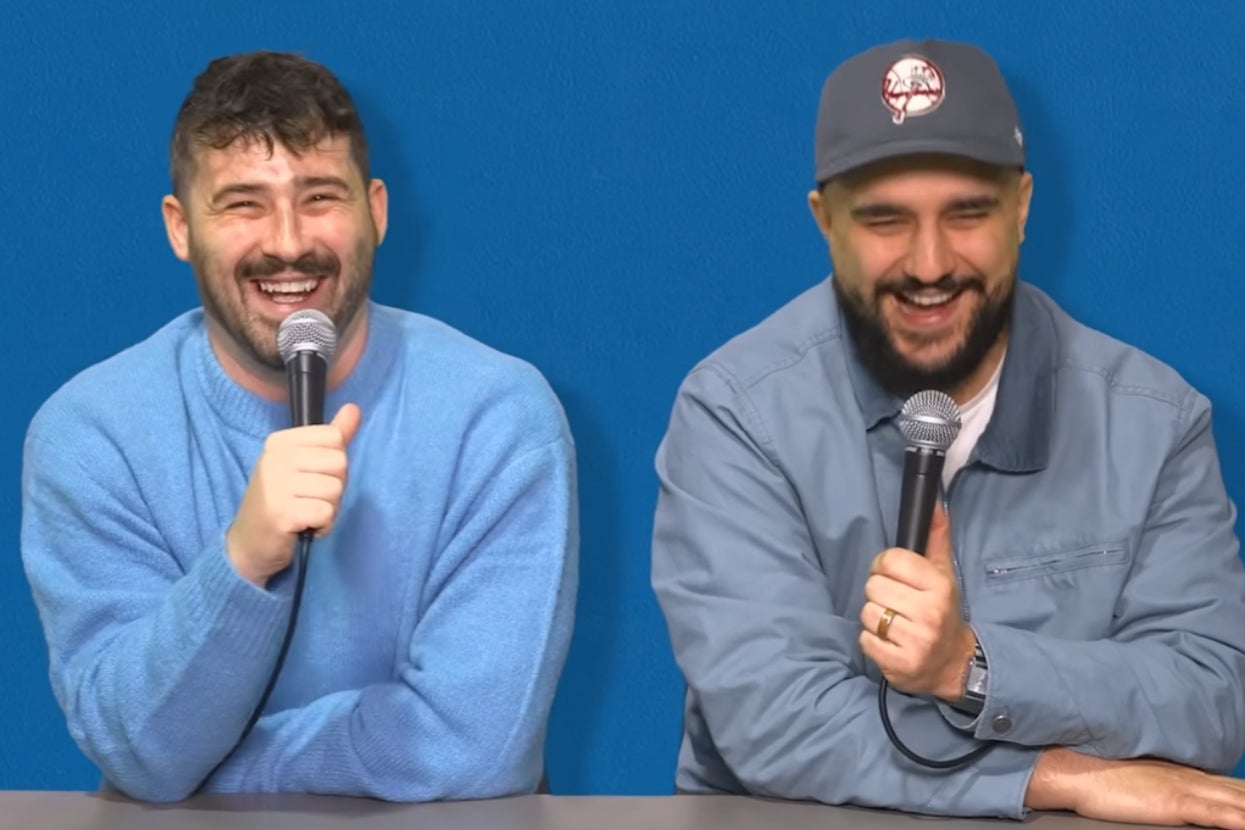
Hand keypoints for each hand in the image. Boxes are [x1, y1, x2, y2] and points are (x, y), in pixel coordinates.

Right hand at [226, 404, 361, 586]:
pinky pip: (326, 513)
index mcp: (280, 441)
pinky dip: (323, 525)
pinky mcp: (281, 513)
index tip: (313, 476)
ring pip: (335, 489)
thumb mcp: (303, 464)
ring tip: (306, 513)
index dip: (335, 463)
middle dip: (335, 487)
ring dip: (329, 509)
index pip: (334, 437)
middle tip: (310, 499)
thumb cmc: (282, 501)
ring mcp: (276, 485)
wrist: (250, 543)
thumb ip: (331, 437)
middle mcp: (275, 458)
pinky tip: (305, 526)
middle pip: (339, 462)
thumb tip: (354, 408)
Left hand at [858, 502, 974, 700]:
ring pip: (867, 613)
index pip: (890, 560)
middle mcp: (929, 613)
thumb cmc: (941, 611)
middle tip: (896, 603)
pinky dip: (872, 640)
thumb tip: (933, 503)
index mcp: (939, 586)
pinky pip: (865, 640)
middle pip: (874, 587)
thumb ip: (935, 538)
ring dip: (875, 618)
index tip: (894, 576)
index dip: (885, 566)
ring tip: (894, 623)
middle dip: (880, 593)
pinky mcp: (899, 665)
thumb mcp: (944, 573)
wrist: (953, 663)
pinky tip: (890, 641)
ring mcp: (915, 642)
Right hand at [1027, 747, 1244, 827]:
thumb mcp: (1140, 776)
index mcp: (1184, 773)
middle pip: (1239, 791)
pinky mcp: (1175, 802)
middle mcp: (1192, 777)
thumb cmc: (1099, 774)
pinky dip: (1237, 816)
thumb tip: (1168, 793)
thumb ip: (1163, 782)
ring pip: (1237, 799)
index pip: (1231, 785)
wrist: (1076, 768)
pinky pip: (1217, 812)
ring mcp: (1186, 788)